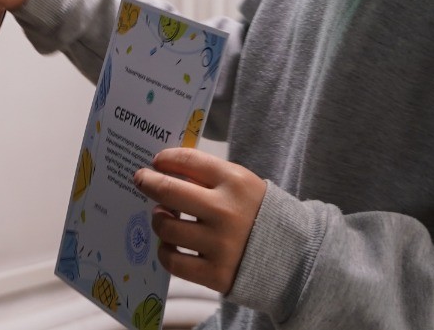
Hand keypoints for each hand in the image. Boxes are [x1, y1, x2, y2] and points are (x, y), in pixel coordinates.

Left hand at [135, 148, 267, 295]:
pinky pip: (173, 262)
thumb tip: (166, 170)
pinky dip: (165, 252)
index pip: (189, 161)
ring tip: (162, 216)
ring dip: (158, 219)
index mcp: (236, 182)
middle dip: (148, 182)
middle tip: (141, 179)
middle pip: (169, 191)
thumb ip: (209, 176)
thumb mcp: (242, 185)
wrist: (292, 257)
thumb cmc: (257, 214)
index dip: (166, 159)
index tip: (157, 161)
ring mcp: (220, 244)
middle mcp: (226, 211)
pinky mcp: (215, 274)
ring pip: (166, 228)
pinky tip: (169, 245)